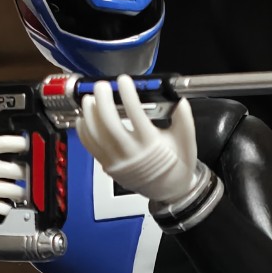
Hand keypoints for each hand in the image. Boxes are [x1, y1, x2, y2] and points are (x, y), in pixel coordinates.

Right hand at [0, 134, 27, 223]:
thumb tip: (9, 151)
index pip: (1, 143)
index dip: (19, 143)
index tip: (29, 145)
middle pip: (14, 170)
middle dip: (25, 173)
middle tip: (27, 174)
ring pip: (13, 191)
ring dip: (20, 192)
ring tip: (19, 191)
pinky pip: (3, 207)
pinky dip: (6, 206)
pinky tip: (3, 202)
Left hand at [78, 75, 199, 206]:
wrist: (169, 191)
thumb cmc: (177, 166)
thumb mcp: (187, 142)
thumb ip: (185, 120)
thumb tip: (181, 101)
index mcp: (152, 145)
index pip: (136, 115)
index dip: (128, 95)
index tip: (124, 81)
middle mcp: (132, 153)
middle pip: (110, 124)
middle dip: (103, 101)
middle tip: (102, 86)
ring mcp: (118, 161)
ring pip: (96, 135)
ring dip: (90, 114)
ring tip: (89, 99)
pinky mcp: (108, 166)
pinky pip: (90, 147)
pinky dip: (84, 131)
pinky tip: (84, 118)